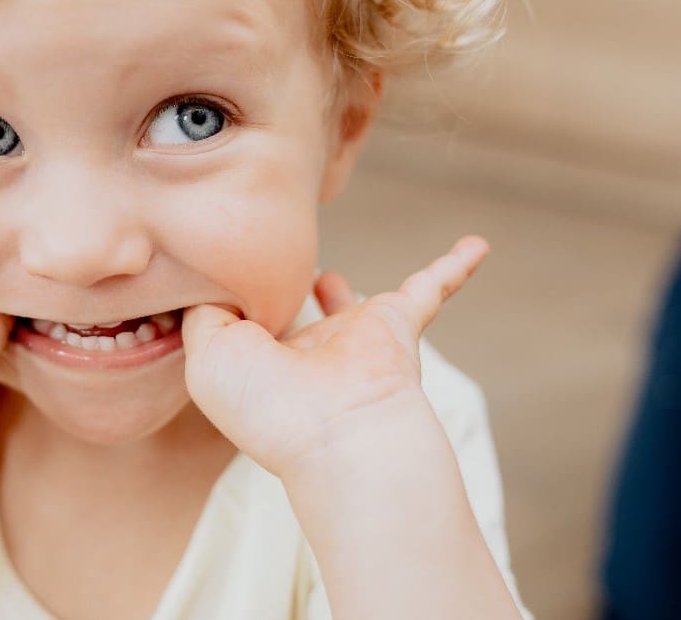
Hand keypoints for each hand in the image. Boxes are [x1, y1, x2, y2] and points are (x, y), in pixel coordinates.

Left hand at [180, 236, 489, 479]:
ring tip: (328, 276)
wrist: (339, 433)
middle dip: (276, 308)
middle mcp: (308, 353)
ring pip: (357, 309)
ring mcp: (355, 340)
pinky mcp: (398, 324)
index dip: (225, 305)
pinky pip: (433, 286)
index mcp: (263, 364)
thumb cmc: (267, 402)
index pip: (243, 329)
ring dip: (347, 296)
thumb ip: (204, 311)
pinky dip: (454, 267)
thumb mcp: (207, 354)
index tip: (203, 277)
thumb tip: (211, 279)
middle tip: (260, 281)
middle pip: (292, 321)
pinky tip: (477, 246)